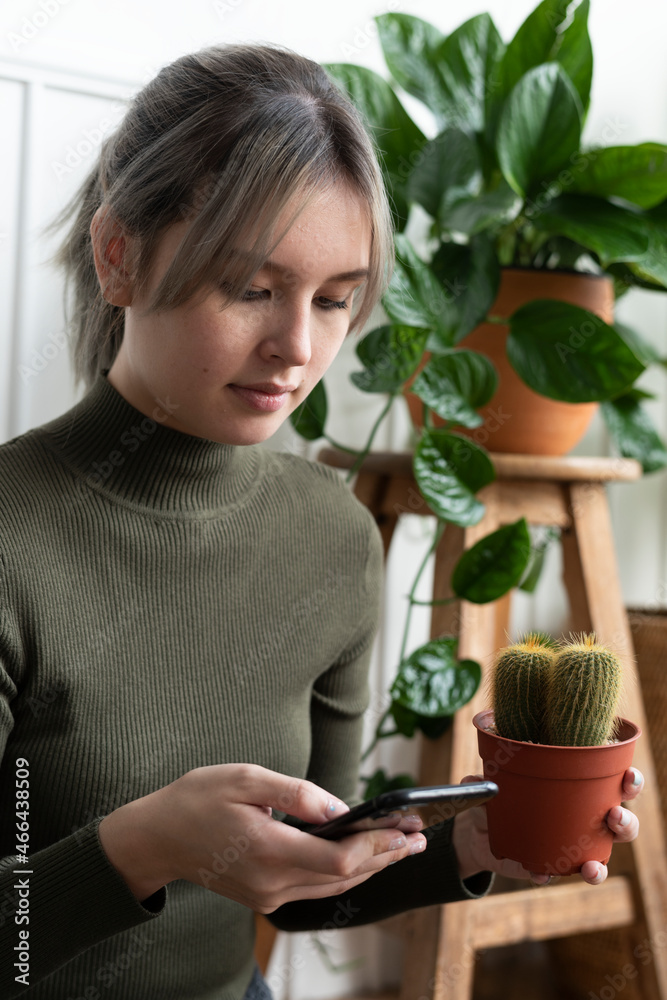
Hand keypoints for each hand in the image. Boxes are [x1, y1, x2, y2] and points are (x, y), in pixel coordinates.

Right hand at [98, 764, 426, 911]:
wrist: (157, 837)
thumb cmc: (198, 799)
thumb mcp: (245, 778)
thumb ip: (296, 793)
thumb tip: (340, 808)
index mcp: (268, 851)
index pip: (339, 860)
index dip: (377, 844)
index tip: (405, 826)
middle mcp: (272, 883)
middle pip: (345, 878)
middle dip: (386, 856)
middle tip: (420, 838)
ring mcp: (268, 895)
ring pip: (334, 888)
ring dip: (371, 867)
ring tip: (403, 848)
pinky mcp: (265, 896)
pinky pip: (316, 888)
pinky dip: (345, 873)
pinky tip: (363, 858)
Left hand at [452, 768, 643, 886]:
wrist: (477, 832)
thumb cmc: (495, 795)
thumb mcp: (489, 784)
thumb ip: (482, 781)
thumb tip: (476, 782)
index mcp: (577, 787)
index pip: (614, 783)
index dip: (629, 782)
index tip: (627, 778)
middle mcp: (582, 818)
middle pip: (621, 823)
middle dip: (626, 822)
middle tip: (613, 817)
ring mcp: (570, 846)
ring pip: (600, 858)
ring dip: (600, 866)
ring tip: (590, 867)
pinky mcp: (551, 867)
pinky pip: (558, 874)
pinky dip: (551, 875)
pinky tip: (541, 874)